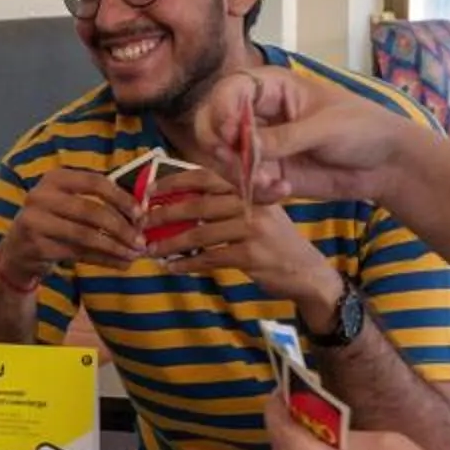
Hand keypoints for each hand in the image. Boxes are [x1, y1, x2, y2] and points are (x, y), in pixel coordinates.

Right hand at [0, 163, 145, 292]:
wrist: (17, 250)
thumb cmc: (53, 223)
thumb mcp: (70, 205)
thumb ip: (100, 203)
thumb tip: (141, 214)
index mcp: (55, 178)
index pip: (94, 182)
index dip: (120, 197)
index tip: (140, 214)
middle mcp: (41, 196)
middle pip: (91, 210)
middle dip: (121, 227)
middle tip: (141, 240)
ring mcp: (35, 221)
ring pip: (85, 235)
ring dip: (114, 246)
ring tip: (134, 254)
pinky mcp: (37, 246)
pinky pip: (78, 253)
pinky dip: (103, 259)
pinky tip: (119, 263)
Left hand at [145, 175, 342, 319]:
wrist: (307, 272)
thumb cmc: (275, 242)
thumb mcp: (259, 212)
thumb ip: (230, 202)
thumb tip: (182, 199)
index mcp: (249, 189)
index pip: (207, 176)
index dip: (176, 181)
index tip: (150, 189)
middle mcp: (252, 203)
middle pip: (198, 203)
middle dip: (165, 213)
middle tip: (142, 223)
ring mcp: (253, 229)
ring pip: (199, 232)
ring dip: (170, 242)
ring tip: (151, 250)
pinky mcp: (251, 255)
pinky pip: (209, 257)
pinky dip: (187, 263)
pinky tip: (172, 267)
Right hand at [195, 67, 413, 209]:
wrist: (385, 164)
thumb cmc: (362, 128)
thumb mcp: (324, 128)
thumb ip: (283, 138)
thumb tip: (246, 148)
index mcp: (272, 87)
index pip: (229, 90)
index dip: (221, 110)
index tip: (230, 135)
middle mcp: (258, 114)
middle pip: (213, 124)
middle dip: (220, 148)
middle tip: (237, 165)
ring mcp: (261, 145)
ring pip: (224, 159)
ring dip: (241, 175)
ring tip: (273, 185)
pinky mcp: (268, 173)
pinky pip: (244, 184)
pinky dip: (257, 192)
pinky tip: (284, 192)